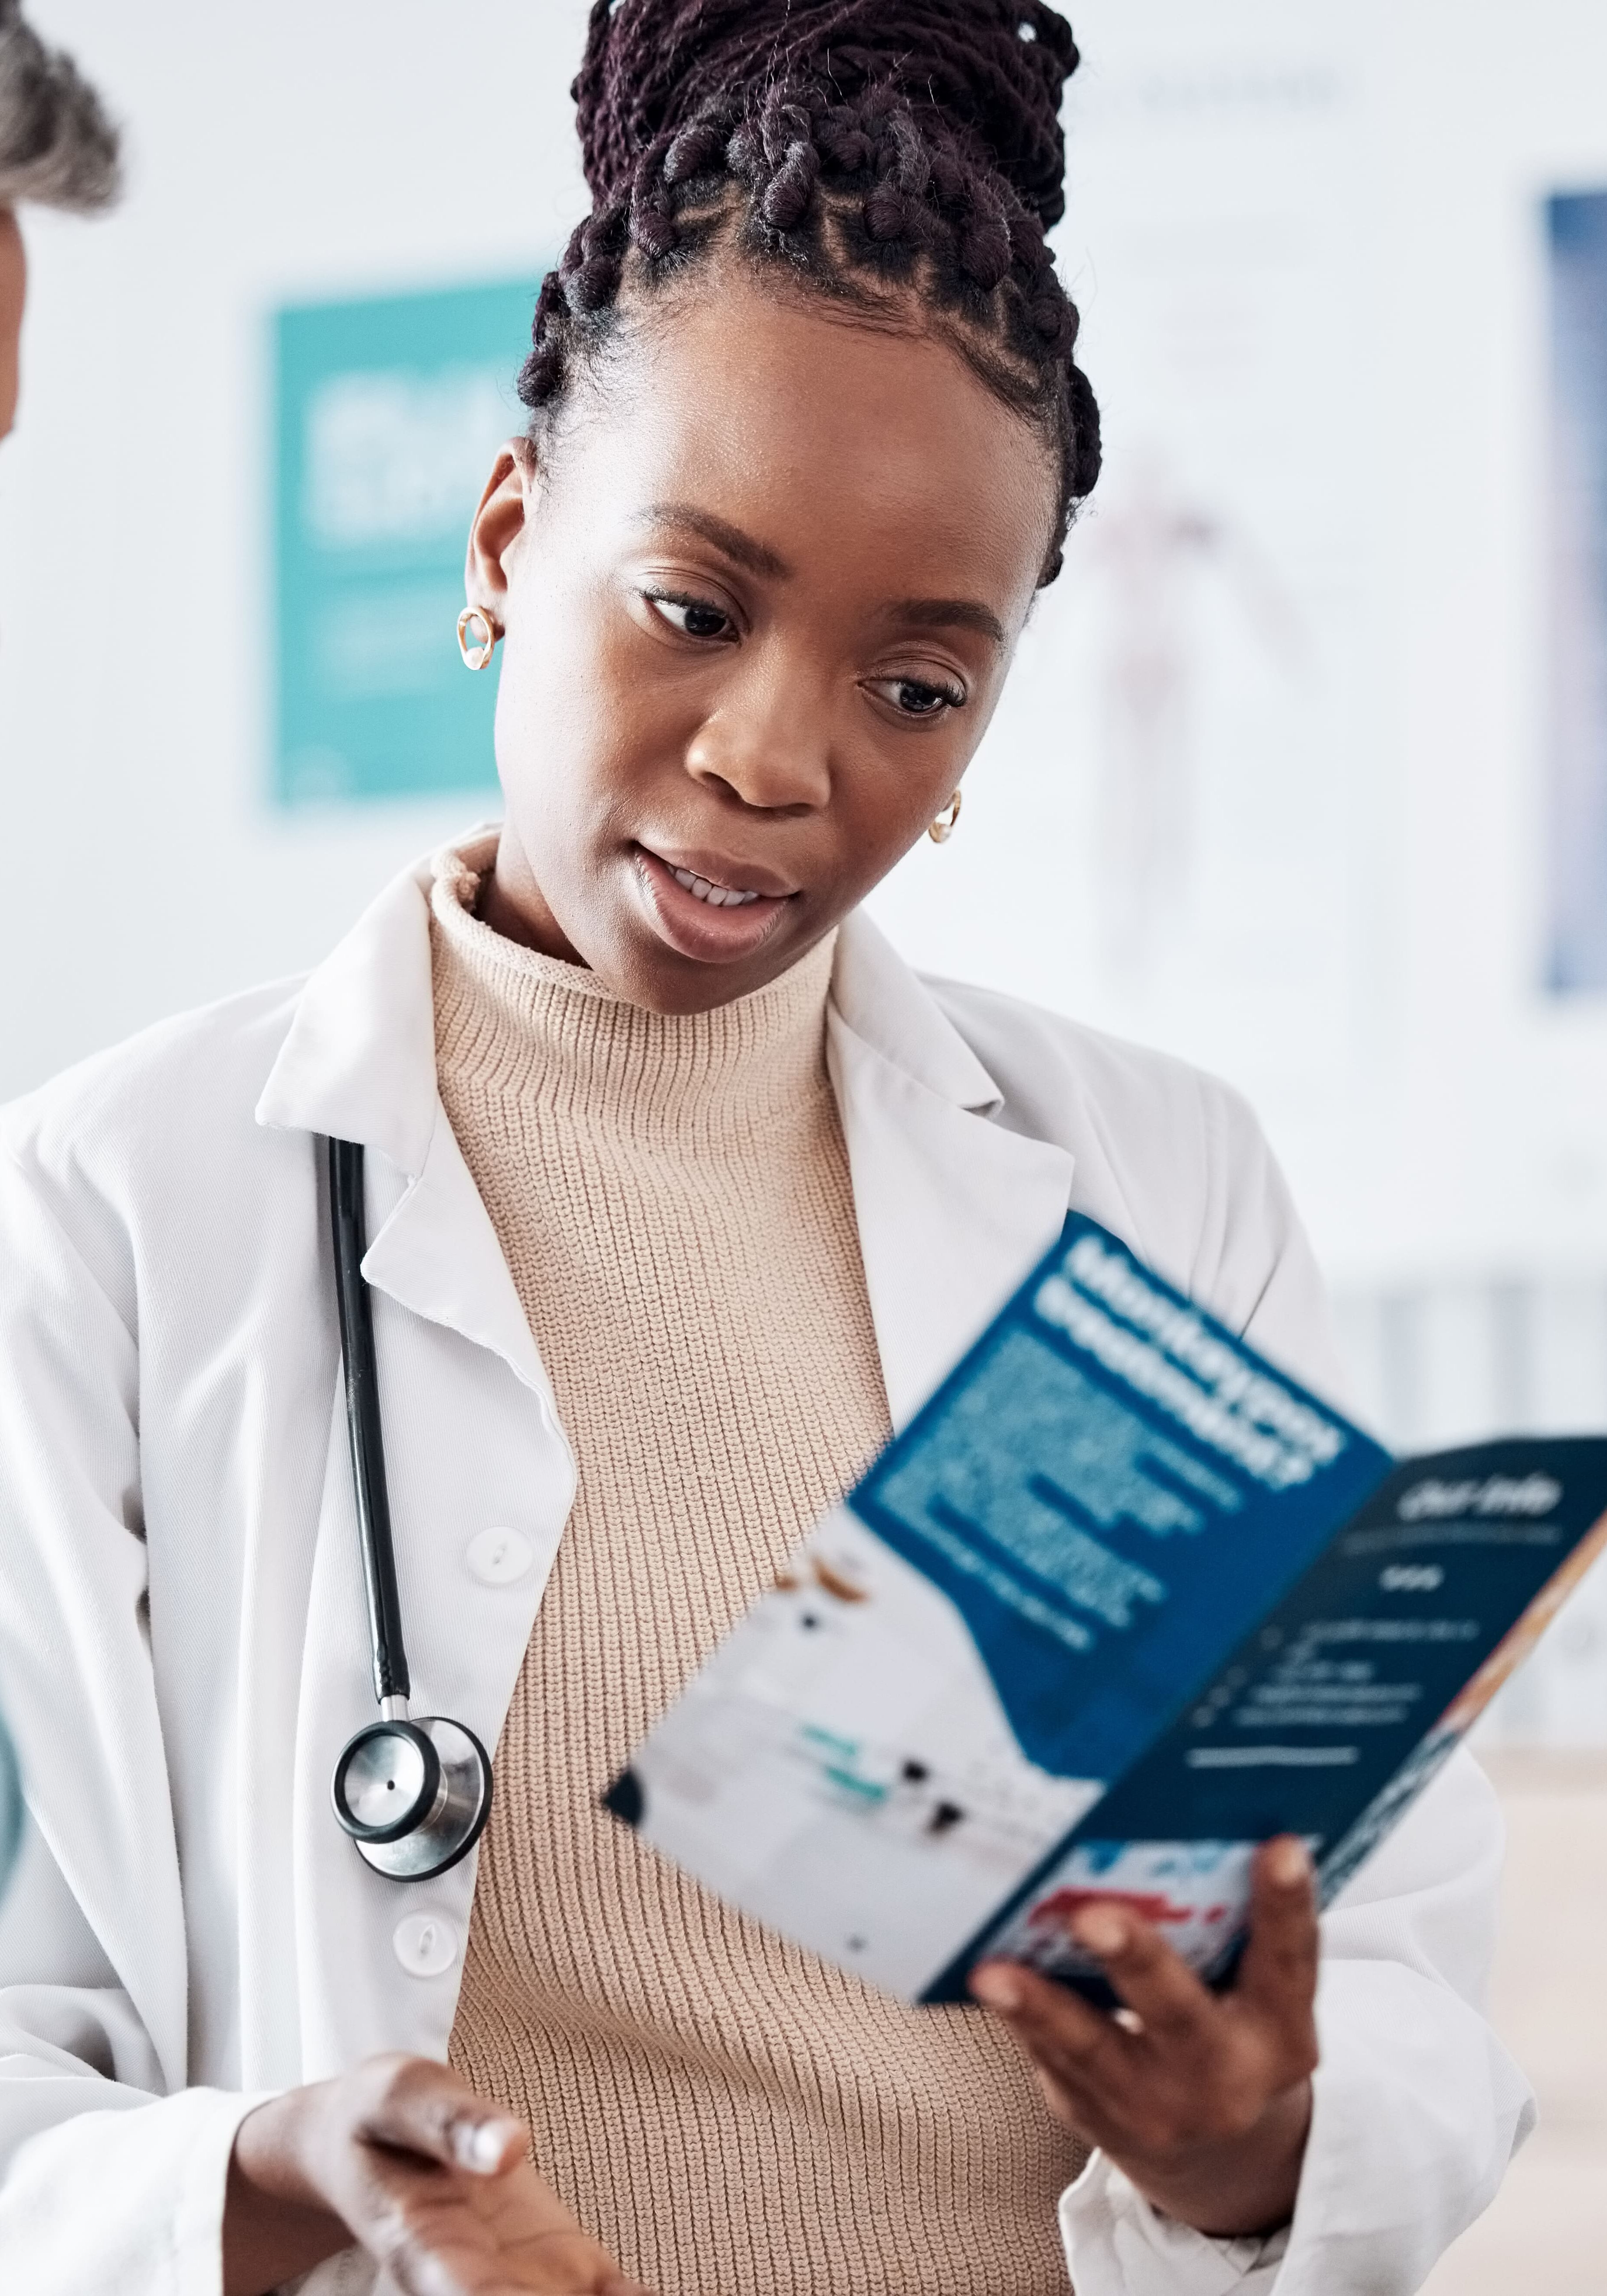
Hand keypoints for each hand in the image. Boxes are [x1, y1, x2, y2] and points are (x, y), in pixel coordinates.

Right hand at [224, 2054, 653, 2295]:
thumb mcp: (401, 2096)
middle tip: (612, 2282)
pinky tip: (693, 2288)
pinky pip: (611, 2295)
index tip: (536, 2292)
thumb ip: (452, 2121)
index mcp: (428, 2251)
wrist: (365, 2149)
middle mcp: (479, 2287)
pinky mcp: (566, 2268)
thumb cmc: (379, 2122)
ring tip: (688, 2288)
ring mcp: (528, 2283)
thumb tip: (512, 2146)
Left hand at [970, 1836, 1318, 2238]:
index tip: (1283, 1848)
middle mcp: (1223, 2078)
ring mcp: (1155, 2107)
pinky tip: (985, 1977)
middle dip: (1137, 1962)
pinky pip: (1051, 2058)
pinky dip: (1017, 2018)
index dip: (1288, 1906)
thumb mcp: (1262, 1998)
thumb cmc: (1234, 2033)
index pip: (1291, 1964)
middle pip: (1179, 2014)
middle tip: (1095, 1916)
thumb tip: (1188, 1827)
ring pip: (1091, 2048)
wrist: (1217, 2157)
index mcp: (1280, 2035)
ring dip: (1040, 2008)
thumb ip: (1240, 1933)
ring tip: (995, 1972)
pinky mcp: (1094, 2114)